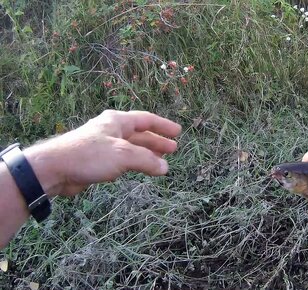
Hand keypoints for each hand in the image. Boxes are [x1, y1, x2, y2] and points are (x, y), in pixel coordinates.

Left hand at [23, 110, 181, 196]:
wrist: (55, 169)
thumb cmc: (90, 155)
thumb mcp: (123, 155)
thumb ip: (147, 160)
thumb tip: (165, 167)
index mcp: (117, 121)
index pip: (146, 120)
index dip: (163, 126)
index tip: (177, 132)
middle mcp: (111, 129)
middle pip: (140, 134)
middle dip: (156, 142)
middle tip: (173, 149)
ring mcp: (104, 144)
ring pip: (131, 147)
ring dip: (147, 154)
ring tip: (161, 161)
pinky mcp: (97, 160)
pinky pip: (122, 159)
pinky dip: (135, 163)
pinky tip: (141, 169)